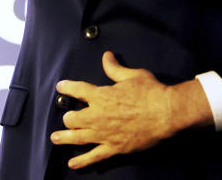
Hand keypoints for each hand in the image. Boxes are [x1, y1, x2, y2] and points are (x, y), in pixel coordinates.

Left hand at [50, 51, 211, 169]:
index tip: (60, 87)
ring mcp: (104, 133)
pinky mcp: (114, 147)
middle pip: (73, 118)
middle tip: (67, 117)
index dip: (67, 87)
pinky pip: (94, 156)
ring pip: (78, 137)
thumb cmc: (150, 92)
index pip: (77, 90)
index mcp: (101, 96)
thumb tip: (106, 57)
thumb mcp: (132, 75)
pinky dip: (82, 161)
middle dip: (68, 116)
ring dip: (64, 138)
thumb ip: (115, 68)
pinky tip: (72, 163)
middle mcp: (98, 115)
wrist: (166, 113)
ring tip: (55, 138)